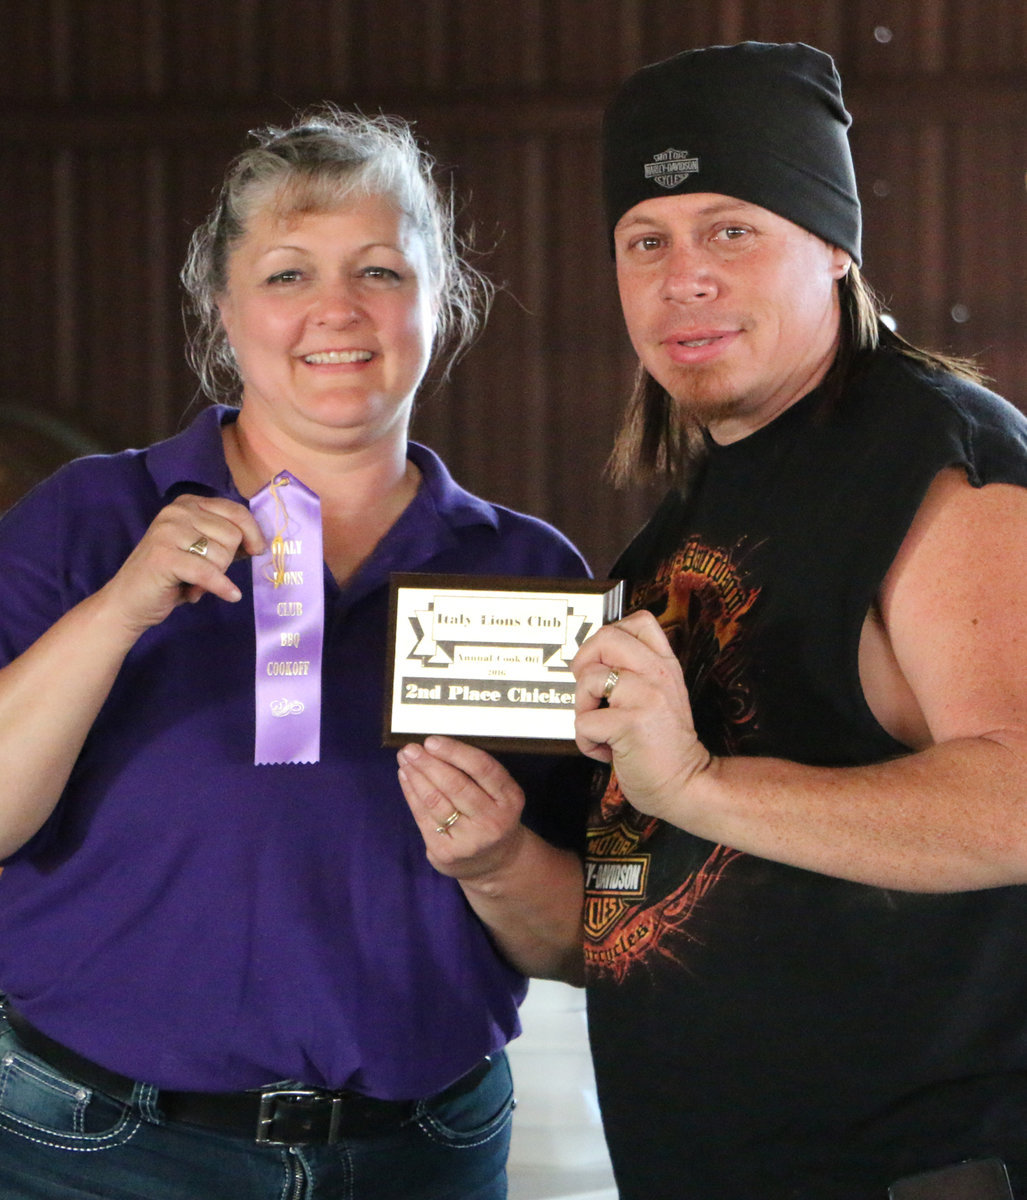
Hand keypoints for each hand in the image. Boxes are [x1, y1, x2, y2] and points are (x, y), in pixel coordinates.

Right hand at [99, 494, 265, 636]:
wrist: (127, 602)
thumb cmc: (169, 577)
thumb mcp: (199, 550)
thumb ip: (223, 540)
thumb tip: (257, 542)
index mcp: (188, 504)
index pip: (235, 511)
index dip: (252, 533)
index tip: (257, 550)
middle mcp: (178, 511)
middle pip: (232, 535)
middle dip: (226, 561)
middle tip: (206, 574)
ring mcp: (169, 531)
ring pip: (222, 554)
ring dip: (216, 576)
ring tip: (193, 582)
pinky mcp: (165, 556)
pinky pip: (209, 572)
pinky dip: (222, 587)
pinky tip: (231, 595)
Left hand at [397, 736, 527, 880]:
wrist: (496, 863)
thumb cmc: (492, 815)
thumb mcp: (499, 794)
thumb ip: (475, 773)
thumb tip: (435, 747)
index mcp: (509, 799)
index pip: (482, 768)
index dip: (455, 752)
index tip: (432, 741)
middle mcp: (492, 821)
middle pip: (456, 785)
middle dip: (429, 764)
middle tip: (411, 748)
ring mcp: (469, 840)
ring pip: (436, 801)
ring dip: (416, 777)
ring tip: (405, 760)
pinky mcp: (447, 852)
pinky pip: (423, 817)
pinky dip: (411, 794)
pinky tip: (406, 778)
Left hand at [572, 610, 711, 820]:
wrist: (686, 785)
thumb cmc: (663, 745)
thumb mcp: (660, 696)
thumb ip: (636, 673)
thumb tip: (591, 658)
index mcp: (665, 664)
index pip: (639, 621)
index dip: (609, 636)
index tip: (604, 664)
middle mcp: (658, 673)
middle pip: (606, 637)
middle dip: (584, 663)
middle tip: (592, 692)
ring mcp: (646, 696)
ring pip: (588, 680)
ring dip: (583, 709)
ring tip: (602, 728)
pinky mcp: (631, 723)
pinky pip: (584, 722)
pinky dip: (586, 743)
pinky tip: (607, 752)